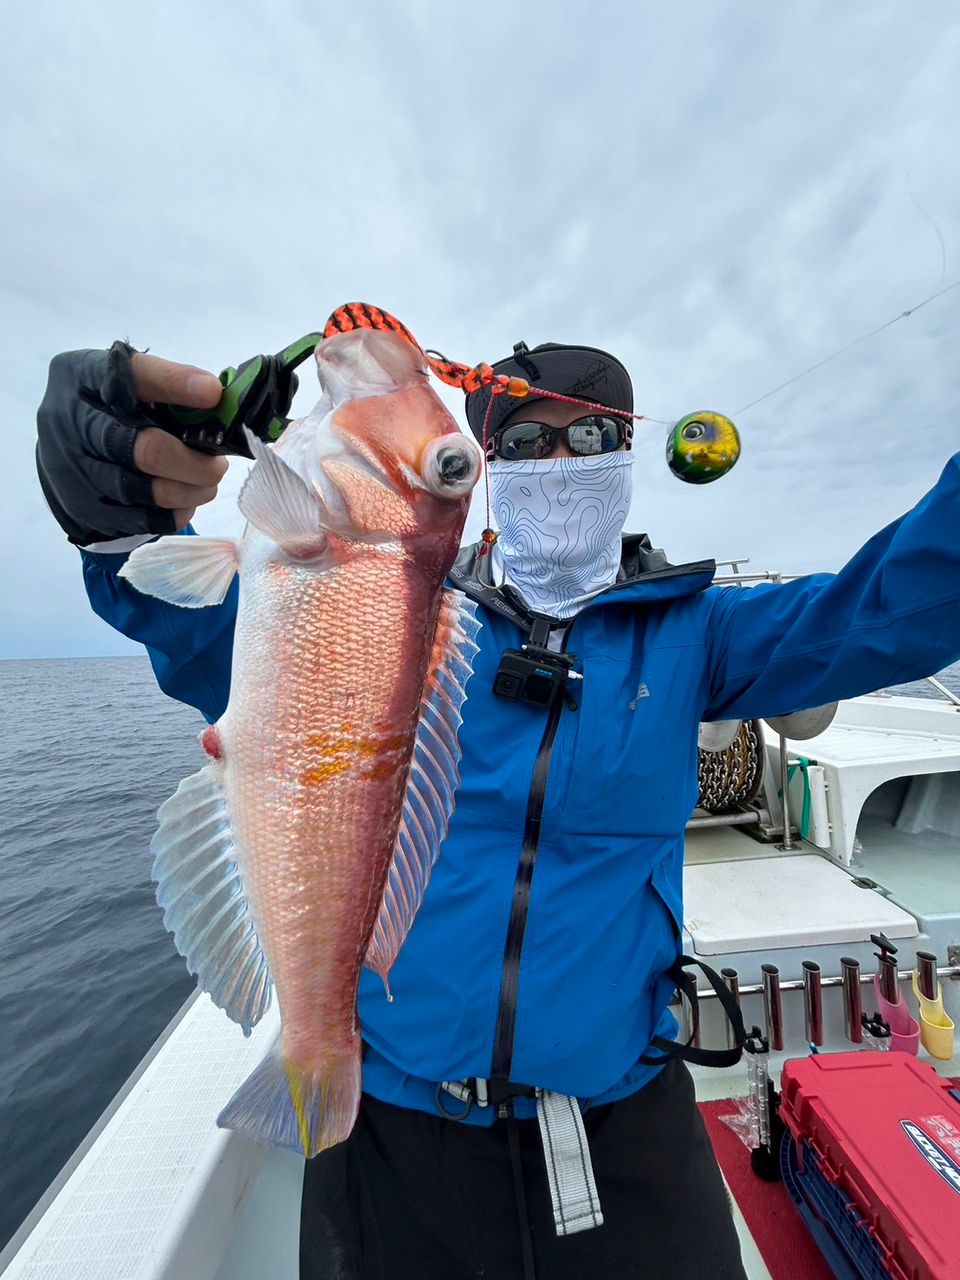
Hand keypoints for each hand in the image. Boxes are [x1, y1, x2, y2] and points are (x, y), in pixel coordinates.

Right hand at [37, 341, 226, 544]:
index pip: (132, 376)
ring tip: (206, 482)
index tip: (212, 394)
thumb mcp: (128, 381)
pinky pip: (146, 521)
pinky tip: (184, 500)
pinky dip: (176, 512)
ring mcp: (73, 470)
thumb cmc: (110, 409)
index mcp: (82, 376)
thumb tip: (215, 396)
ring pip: (150, 491)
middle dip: (194, 462)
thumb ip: (169, 383)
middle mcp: (70, 422)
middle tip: (218, 465)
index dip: (175, 384)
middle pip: (147, 449)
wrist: (66, 450)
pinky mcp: (84, 510)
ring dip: (191, 490)